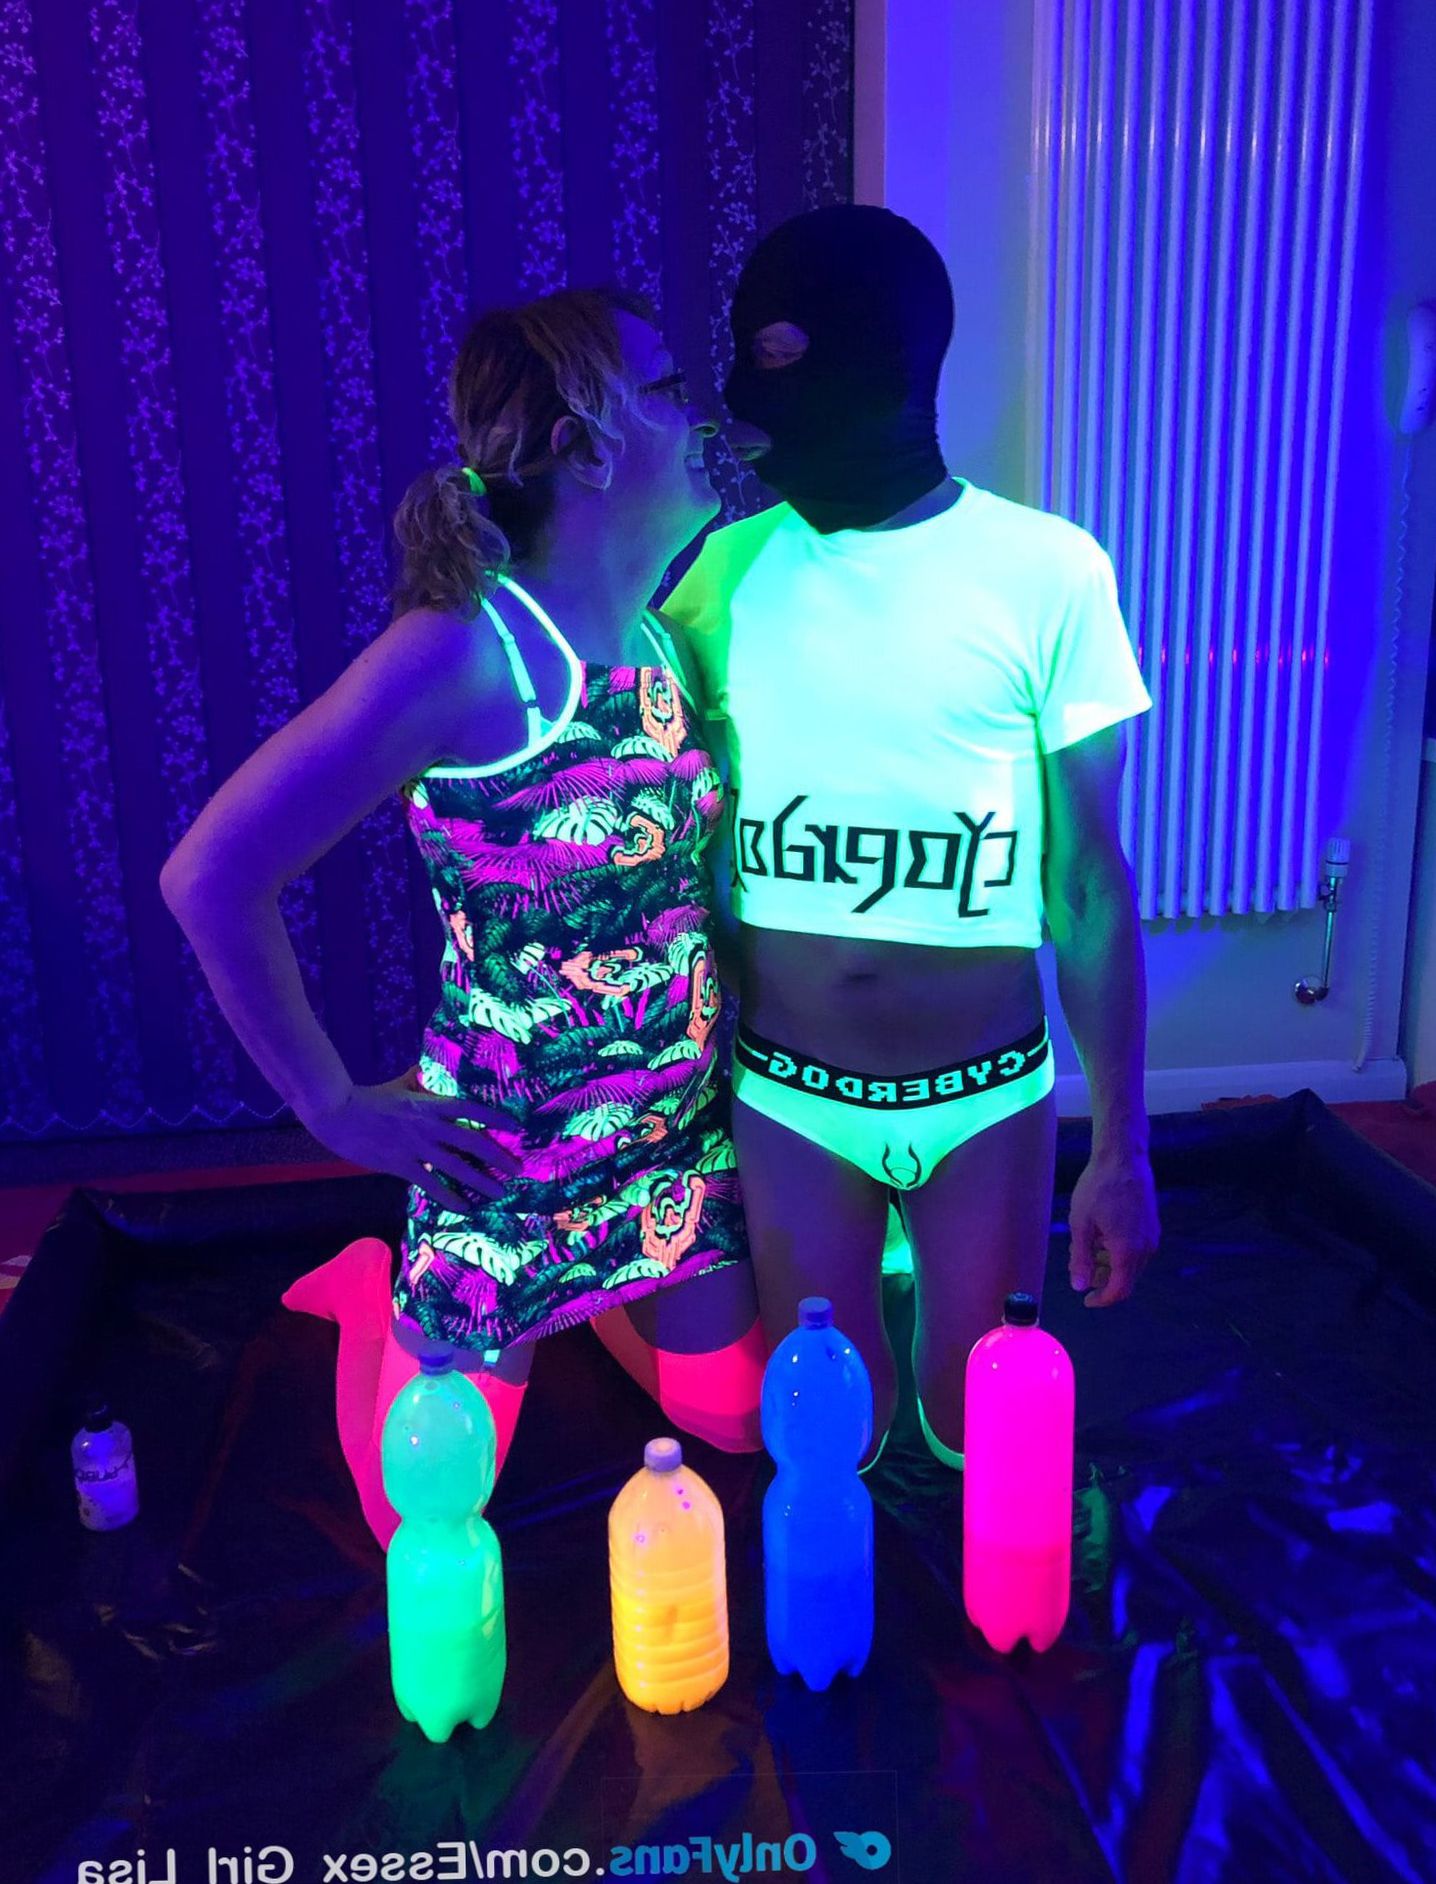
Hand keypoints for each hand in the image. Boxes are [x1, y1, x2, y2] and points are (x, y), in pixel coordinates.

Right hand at [300, 1075, 521, 1215]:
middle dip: (498, 1156)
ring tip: (500, 1192)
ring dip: (481, 1181)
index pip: (472, 1110)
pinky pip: (432, 1184)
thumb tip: (427, 1068)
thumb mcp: (400, 1083)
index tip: (517, 1127)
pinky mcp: (401, 1165)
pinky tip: (466, 1207)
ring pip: (457, 1167)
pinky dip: (451, 1197)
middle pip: (472, 1142)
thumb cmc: (369, 1097)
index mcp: (430, 1104)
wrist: (338, 1112)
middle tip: (519, 1168)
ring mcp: (416, 1147)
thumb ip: (418, 1078)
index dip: (496, 1118)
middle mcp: (429, 1126)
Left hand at [1068, 1148, 1159, 1306]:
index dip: (1102, 1300)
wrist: (1123, 1159)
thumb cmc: (1098, 1188)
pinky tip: (1101, 1235)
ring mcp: (1152, 1236)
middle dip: (1103, 1281)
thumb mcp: (1081, 1224)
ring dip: (1109, 1265)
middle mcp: (1145, 1248)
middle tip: (1080, 1266)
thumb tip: (1079, 1286)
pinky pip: (1136, 1250)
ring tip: (1086, 1245)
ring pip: (1131, 1265)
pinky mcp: (1152, 1225)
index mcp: (1127, 1252)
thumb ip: (1080, 1258)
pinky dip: (1119, 1252)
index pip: (1119, 1290)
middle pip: (1126, 1279)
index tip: (1085, 1299)